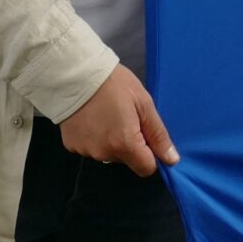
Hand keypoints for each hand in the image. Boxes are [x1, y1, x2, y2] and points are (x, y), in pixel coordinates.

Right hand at [58, 65, 178, 176]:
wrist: (75, 73)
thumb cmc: (115, 84)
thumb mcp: (143, 103)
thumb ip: (158, 134)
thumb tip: (172, 160)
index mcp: (125, 144)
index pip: (146, 168)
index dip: (150, 155)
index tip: (146, 135)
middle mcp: (104, 153)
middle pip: (126, 159)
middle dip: (130, 144)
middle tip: (125, 117)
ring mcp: (85, 151)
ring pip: (107, 153)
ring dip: (111, 141)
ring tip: (106, 115)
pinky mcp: (71, 145)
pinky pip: (90, 147)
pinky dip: (93, 138)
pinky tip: (91, 118)